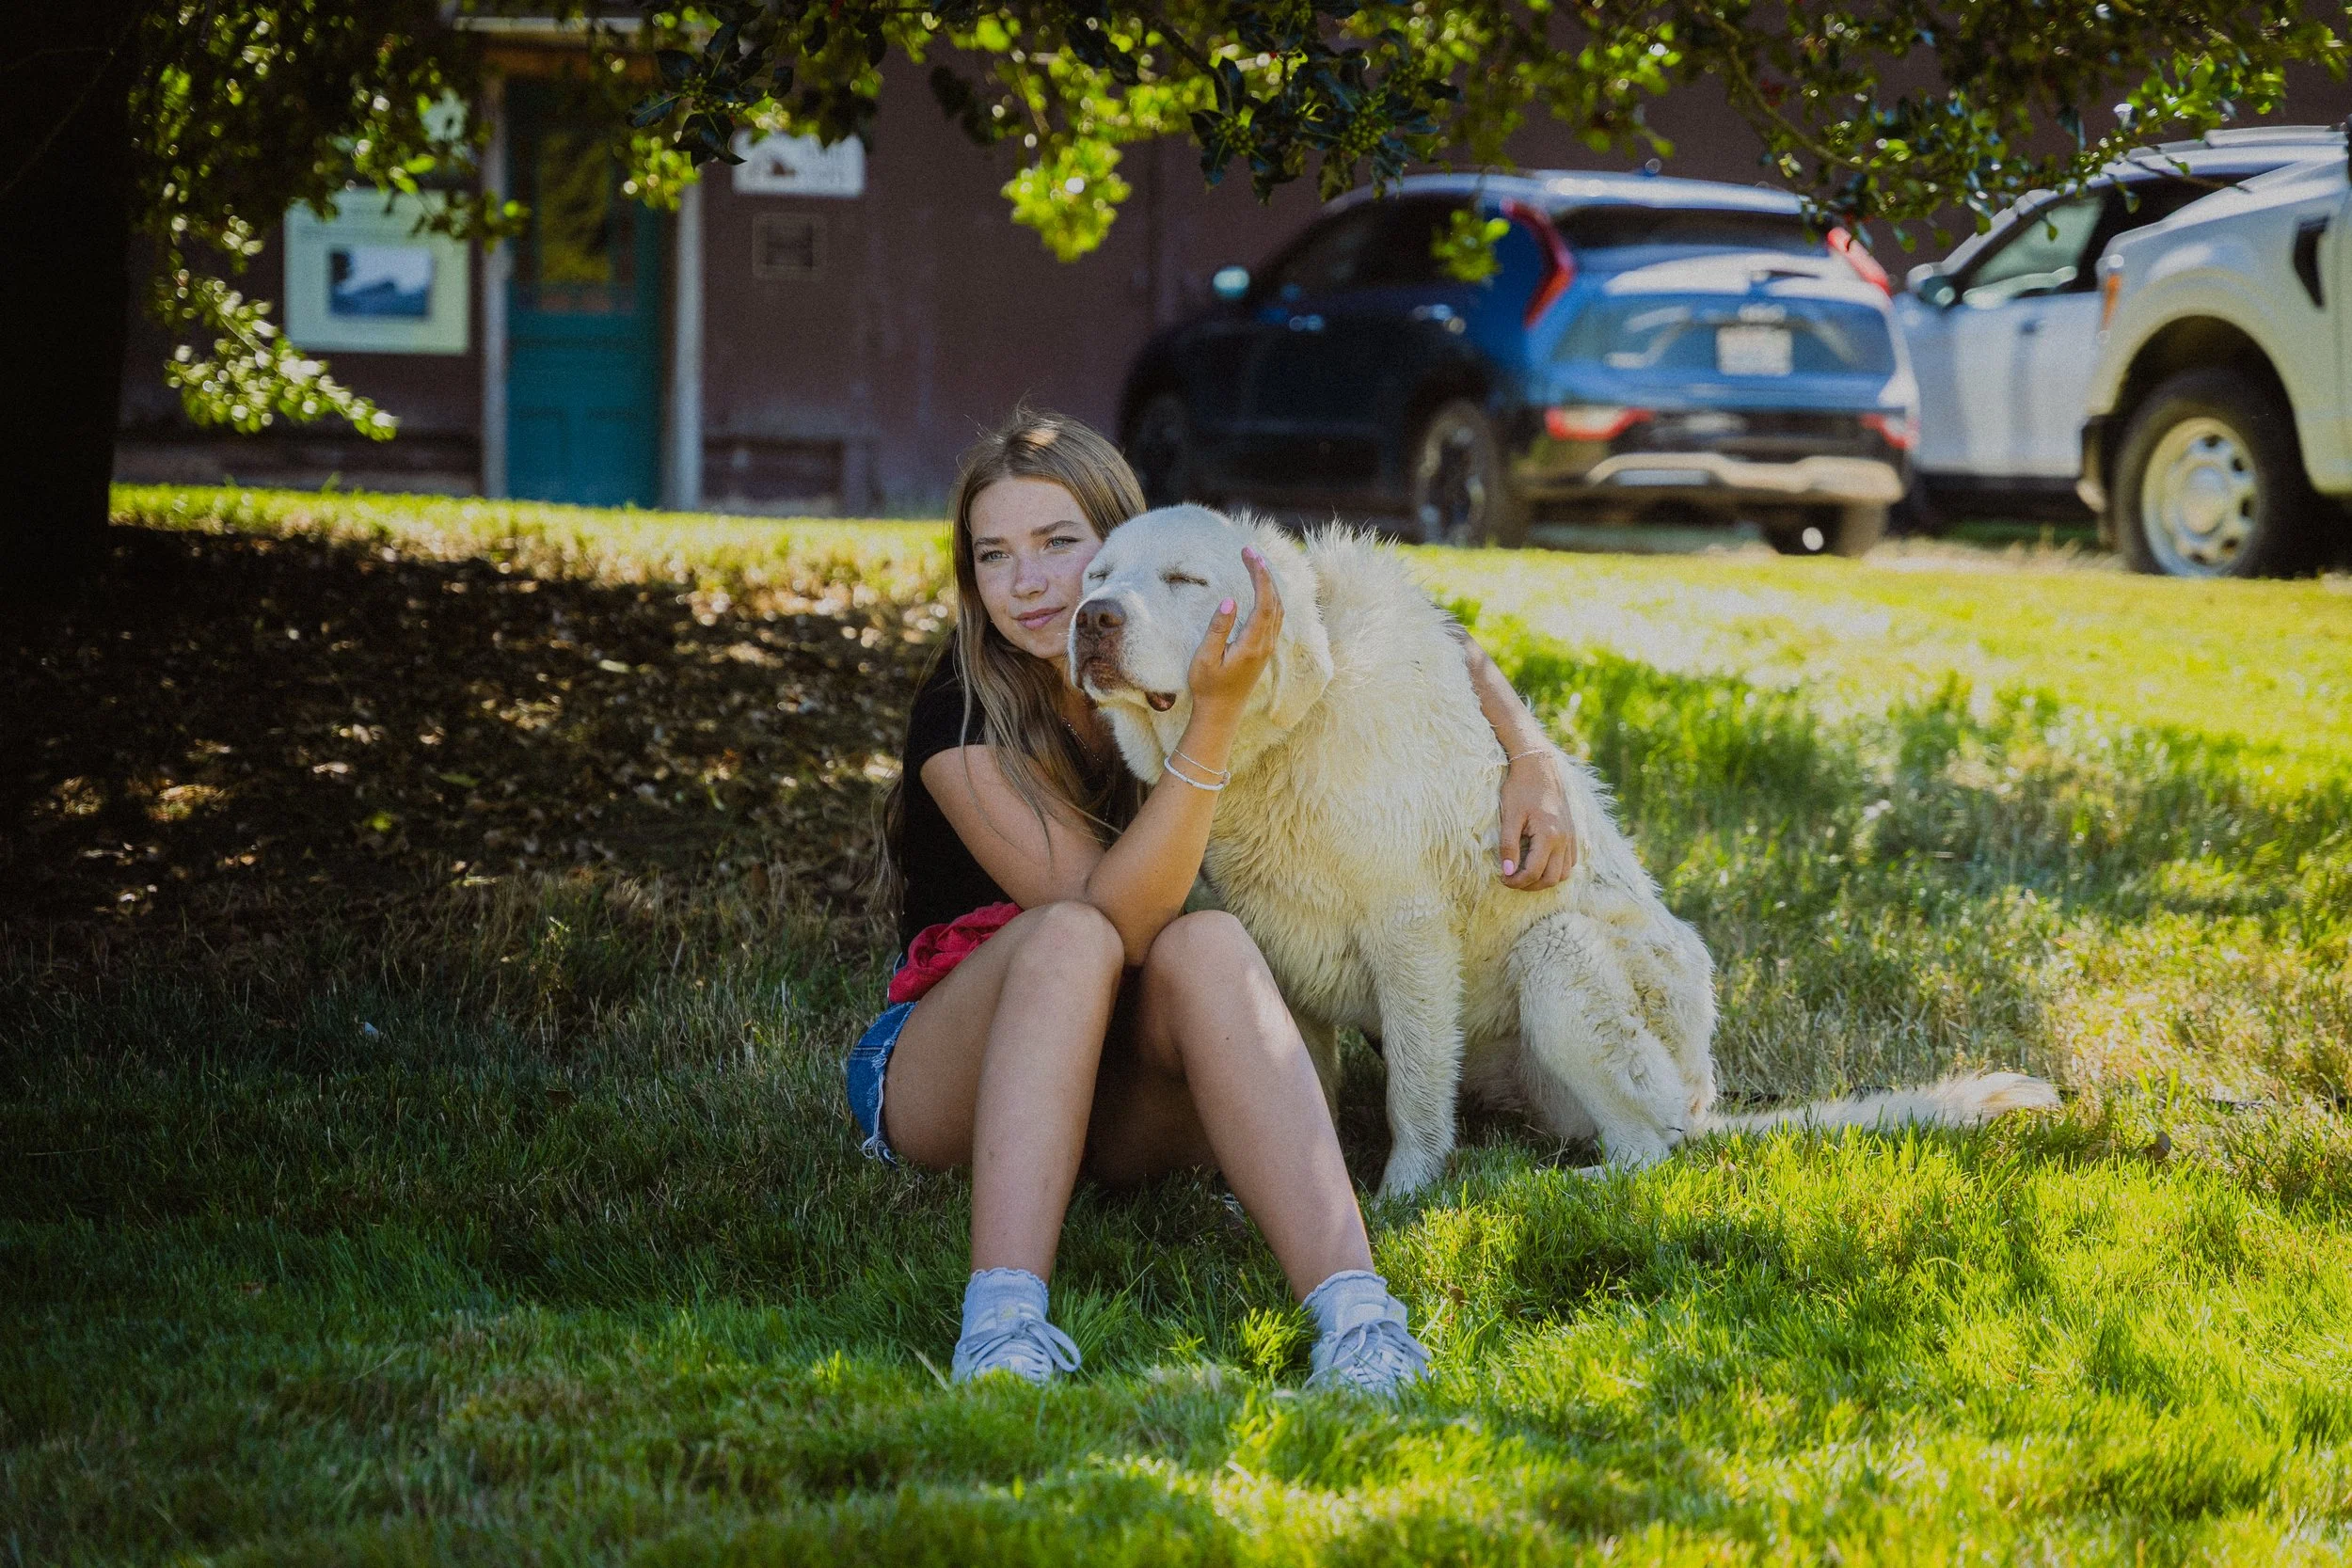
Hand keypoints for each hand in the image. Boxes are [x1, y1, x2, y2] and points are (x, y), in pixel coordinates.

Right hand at [1185, 546, 1283, 720]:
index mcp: (1253, 645)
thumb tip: (1231, 601)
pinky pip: (1275, 615)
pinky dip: (1270, 595)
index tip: (1249, 555)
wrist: (1221, 712)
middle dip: (1264, 573)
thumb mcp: (1205, 658)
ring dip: (1268, 583)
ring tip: (1253, 562)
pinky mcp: (1264, 649)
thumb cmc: (1208, 686)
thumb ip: (1218, 629)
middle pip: (1274, 600)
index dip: (1260, 576)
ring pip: (1278, 607)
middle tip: (1247, 550)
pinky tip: (1261, 587)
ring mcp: (1268, 647)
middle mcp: (1266, 644)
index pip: (1264, 603)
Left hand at [1499, 748, 1575, 888]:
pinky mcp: (1572, 832)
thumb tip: (1506, 871)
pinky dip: (1557, 869)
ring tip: (1524, 874)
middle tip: (1511, 880)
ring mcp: (1571, 836)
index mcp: (1549, 836)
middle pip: (1552, 879)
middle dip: (1531, 885)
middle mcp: (1564, 839)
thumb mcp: (1509, 816)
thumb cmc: (1521, 789)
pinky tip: (1540, 863)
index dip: (1516, 881)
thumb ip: (1508, 845)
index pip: (1534, 872)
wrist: (1539, 766)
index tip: (1502, 878)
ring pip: (1565, 873)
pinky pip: (1570, 861)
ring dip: (1545, 879)